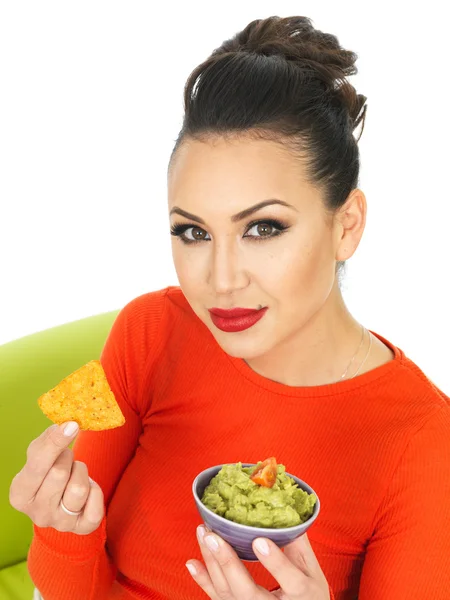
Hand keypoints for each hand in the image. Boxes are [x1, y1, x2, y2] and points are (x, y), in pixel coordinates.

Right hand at [9, 422, 103, 534]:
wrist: (61, 498)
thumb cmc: (48, 472)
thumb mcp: (39, 454)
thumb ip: (48, 440)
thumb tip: (67, 426)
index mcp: (20, 494)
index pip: (37, 465)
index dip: (56, 442)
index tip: (72, 425)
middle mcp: (37, 514)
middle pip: (59, 474)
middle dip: (67, 459)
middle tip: (66, 460)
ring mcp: (59, 524)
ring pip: (79, 489)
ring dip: (81, 473)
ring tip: (74, 475)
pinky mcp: (81, 529)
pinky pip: (96, 508)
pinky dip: (95, 492)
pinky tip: (87, 490)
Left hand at [186, 525, 329, 598]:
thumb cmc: (310, 596)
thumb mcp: (313, 572)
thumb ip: (300, 544)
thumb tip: (287, 509)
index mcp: (302, 595)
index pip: (290, 580)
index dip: (274, 561)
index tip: (259, 540)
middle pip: (248, 592)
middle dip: (227, 563)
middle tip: (213, 536)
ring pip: (228, 593)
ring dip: (212, 563)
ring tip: (204, 533)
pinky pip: (217, 598)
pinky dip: (203, 580)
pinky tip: (192, 562)